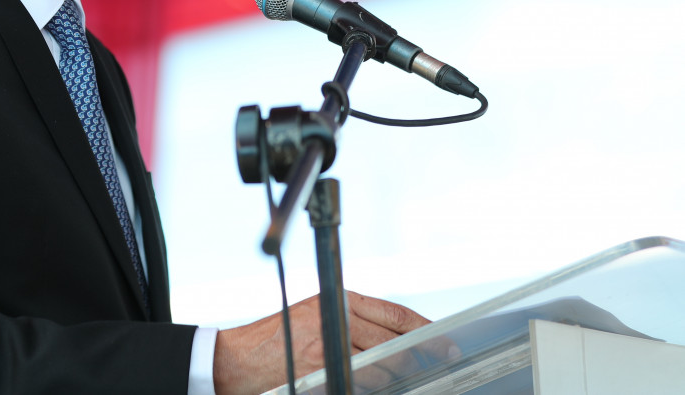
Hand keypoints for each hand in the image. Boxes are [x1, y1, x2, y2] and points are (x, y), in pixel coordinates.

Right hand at [212, 291, 429, 394]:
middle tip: (440, 366)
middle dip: (420, 359)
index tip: (447, 342)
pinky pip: (362, 383)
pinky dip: (372, 389)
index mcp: (337, 299)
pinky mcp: (320, 368)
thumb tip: (399, 343)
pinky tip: (373, 387)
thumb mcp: (314, 317)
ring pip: (384, 366)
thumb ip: (352, 324)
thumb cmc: (277, 341)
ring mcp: (328, 343)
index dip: (426, 330)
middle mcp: (335, 316)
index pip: (395, 313)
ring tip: (398, 381)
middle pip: (395, 342)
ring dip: (395, 380)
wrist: (237, 358)